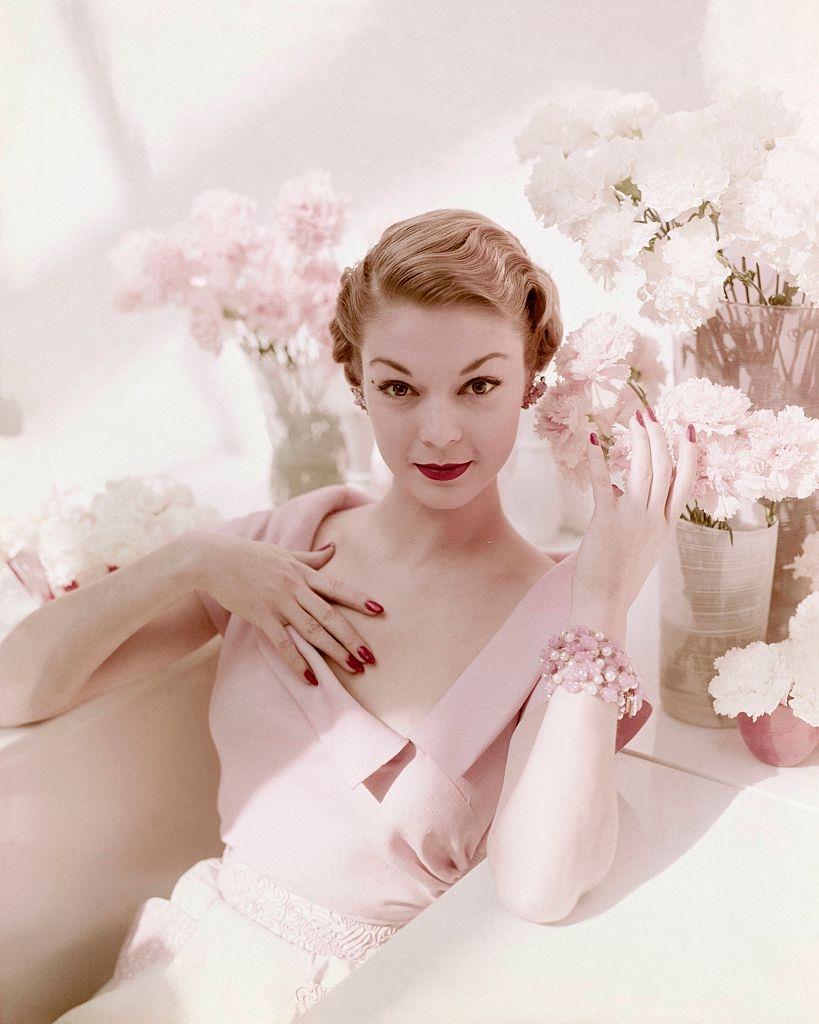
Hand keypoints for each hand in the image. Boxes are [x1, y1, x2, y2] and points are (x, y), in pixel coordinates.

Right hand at [201, 537, 381, 682]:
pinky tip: (311, 677)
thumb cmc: (249, 555)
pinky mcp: (261, 617)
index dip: (359, 599)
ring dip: (334, 651)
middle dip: (352, 637)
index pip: (337, 588)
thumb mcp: (284, 552)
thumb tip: (335, 548)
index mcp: (302, 573)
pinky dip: (297, 661)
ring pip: (313, 631)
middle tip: (371, 657)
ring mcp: (278, 603)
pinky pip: (282, 644)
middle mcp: (295, 588)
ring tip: (353, 668)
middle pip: (330, 616)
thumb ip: (311, 557)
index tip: (380, 611)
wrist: (213, 559)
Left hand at [572, 408, 696, 611]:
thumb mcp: (640, 548)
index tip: (687, 430)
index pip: (684, 483)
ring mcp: (634, 519)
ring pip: (644, 470)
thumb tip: (622, 491)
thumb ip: (639, 521)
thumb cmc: (617, 579)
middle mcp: (655, 519)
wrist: (605, 603)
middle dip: (659, 437)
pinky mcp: (608, 520)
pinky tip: (594, 439)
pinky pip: (604, 482)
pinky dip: (598, 459)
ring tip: (636, 418)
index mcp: (665, 527)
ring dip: (640, 441)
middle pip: (664, 468)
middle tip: (650, 413)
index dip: (688, 454)